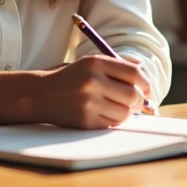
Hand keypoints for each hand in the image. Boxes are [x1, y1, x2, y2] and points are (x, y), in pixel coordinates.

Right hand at [33, 55, 150, 128]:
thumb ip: (118, 64)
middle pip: (133, 95)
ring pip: (125, 112)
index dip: (145, 83)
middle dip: (139, 100)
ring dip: (127, 112)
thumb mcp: (91, 63)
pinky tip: (106, 113)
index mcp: (95, 63)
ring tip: (119, 107)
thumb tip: (143, 70)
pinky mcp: (85, 120)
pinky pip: (112, 124)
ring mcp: (88, 102)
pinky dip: (114, 120)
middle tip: (138, 102)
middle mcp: (92, 81)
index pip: (134, 74)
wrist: (40, 94)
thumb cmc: (71, 77)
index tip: (146, 88)